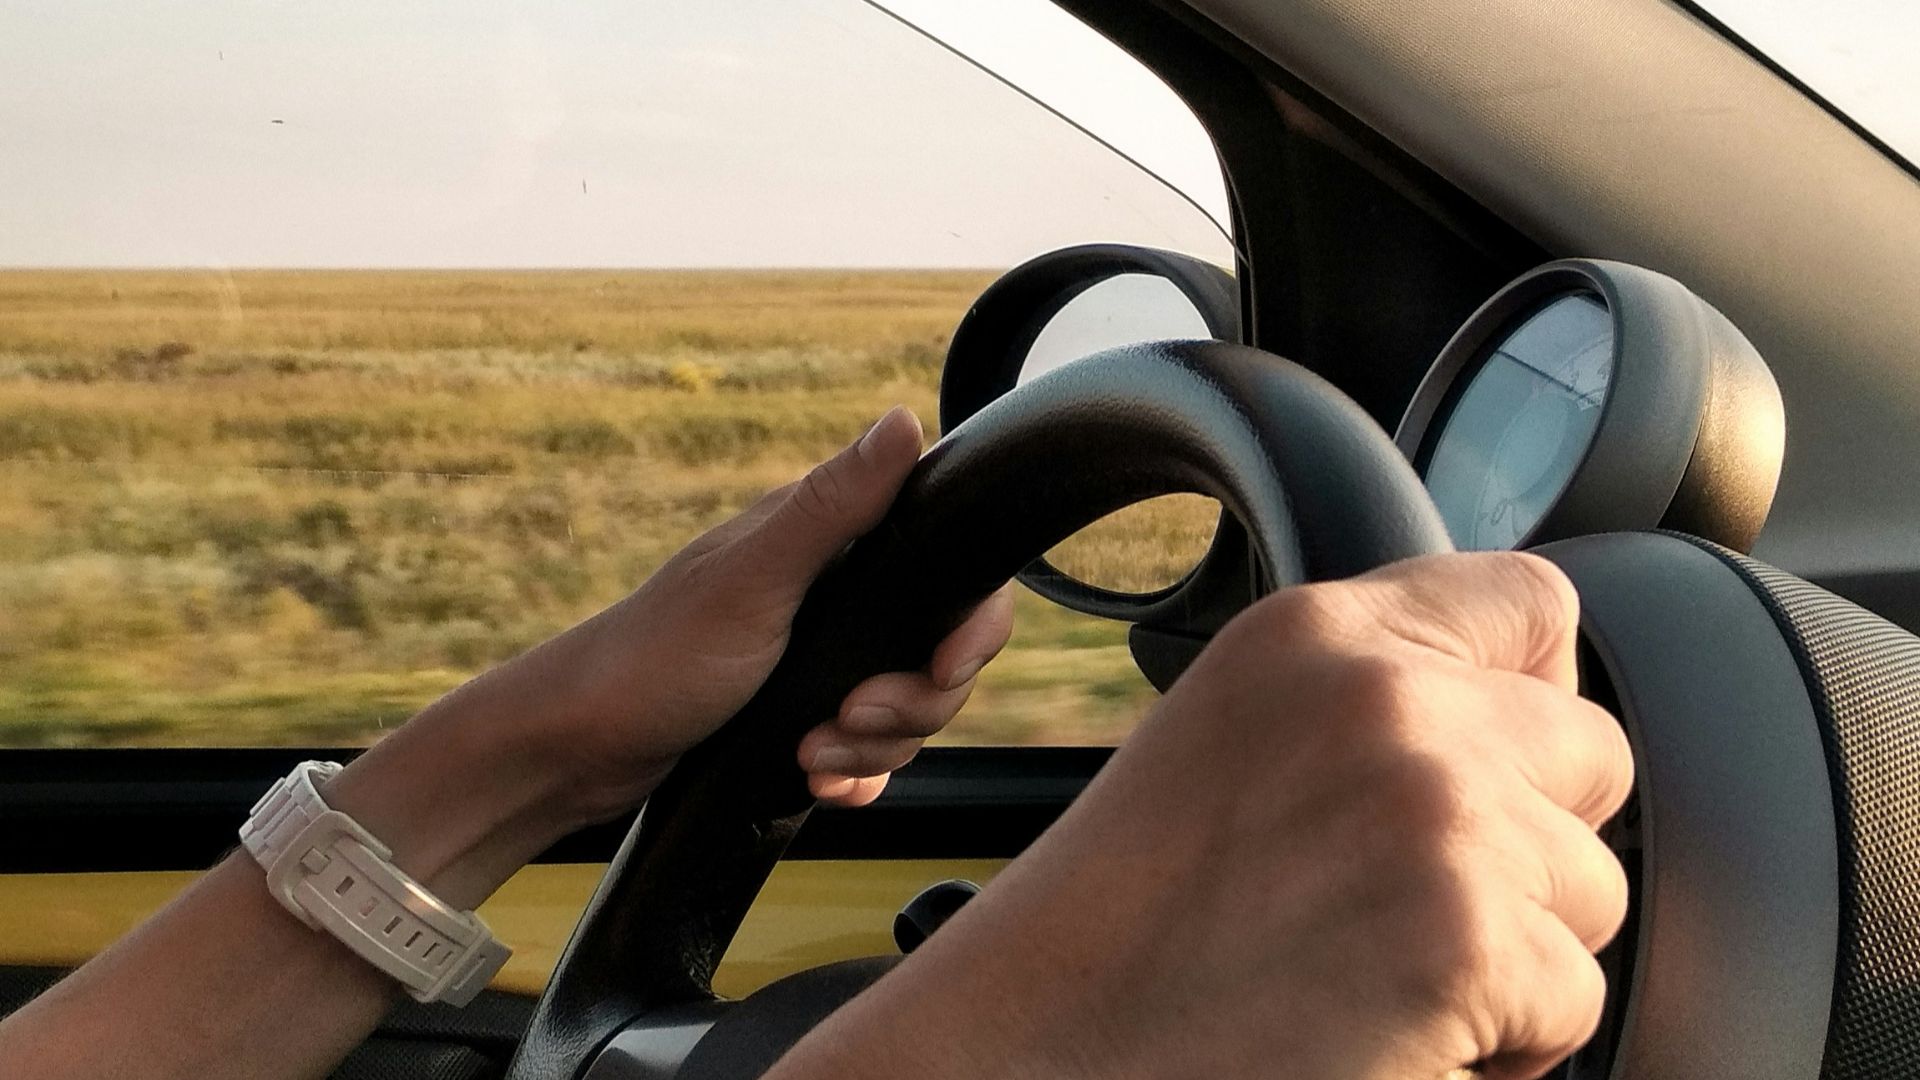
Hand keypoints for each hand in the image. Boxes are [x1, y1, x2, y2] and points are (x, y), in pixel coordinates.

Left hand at [325, 406, 1012, 903]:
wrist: (577, 751)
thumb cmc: (653, 657)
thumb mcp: (753, 580)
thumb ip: (834, 506)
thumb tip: (902, 420)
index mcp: (828, 545)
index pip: (952, 576)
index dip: (969, 629)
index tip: (942, 665)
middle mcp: (834, 597)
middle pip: (939, 657)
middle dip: (909, 705)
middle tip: (847, 717)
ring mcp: (821, 662)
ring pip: (908, 715)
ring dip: (871, 748)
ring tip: (812, 753)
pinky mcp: (805, 717)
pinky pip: (870, 756)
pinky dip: (853, 775)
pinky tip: (814, 779)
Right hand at [774, 552, 1632, 1079]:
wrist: (1038, 1053)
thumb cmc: (1120, 929)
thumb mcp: (1231, 742)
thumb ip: (1367, 697)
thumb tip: (1519, 711)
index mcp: (1312, 634)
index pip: (1532, 604)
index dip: (1530, 698)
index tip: (1492, 770)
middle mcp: (1383, 697)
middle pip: (1591, 752)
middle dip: (1533, 842)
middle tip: (1404, 906)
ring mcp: (1433, 811)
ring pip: (1597, 889)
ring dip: (1520, 952)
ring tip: (1378, 976)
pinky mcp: (1468, 939)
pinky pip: (1576, 999)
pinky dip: (1507, 1044)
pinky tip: (1385, 1033)